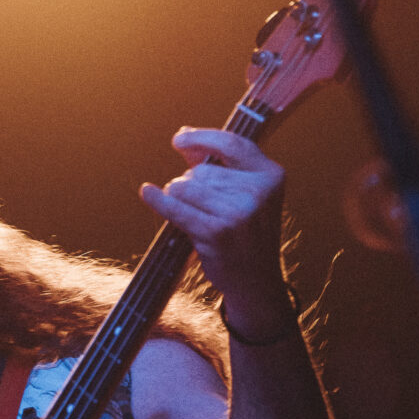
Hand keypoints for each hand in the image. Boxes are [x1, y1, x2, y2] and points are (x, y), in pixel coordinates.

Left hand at [140, 127, 292, 338]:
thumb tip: (184, 137)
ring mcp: (239, 213)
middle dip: (191, 185)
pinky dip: (158, 200)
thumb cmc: (245, 234)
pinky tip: (146, 192)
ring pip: (185, 187)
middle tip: (205, 210)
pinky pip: (176, 208)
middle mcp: (258, 191)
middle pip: (201, 171)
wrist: (256, 281)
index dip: (202, 138)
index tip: (179, 140)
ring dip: (180, 199)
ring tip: (196, 217)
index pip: (231, 144)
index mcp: (271, 175)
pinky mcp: (217, 232)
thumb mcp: (245, 195)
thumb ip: (218, 165)